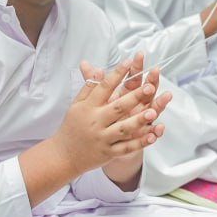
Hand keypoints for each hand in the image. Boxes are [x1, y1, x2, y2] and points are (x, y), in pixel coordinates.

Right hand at [82, 54, 172, 180]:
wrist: (63, 156)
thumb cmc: (72, 127)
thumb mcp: (76, 105)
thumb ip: (89, 87)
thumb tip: (100, 69)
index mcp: (88, 107)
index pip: (104, 87)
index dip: (117, 74)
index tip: (129, 61)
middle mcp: (96, 121)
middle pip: (118, 107)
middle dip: (135, 97)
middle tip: (150, 86)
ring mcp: (103, 138)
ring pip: (124, 128)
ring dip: (139, 120)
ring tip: (153, 112)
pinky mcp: (109, 153)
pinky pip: (126, 148)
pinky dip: (140, 143)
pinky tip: (153, 136)